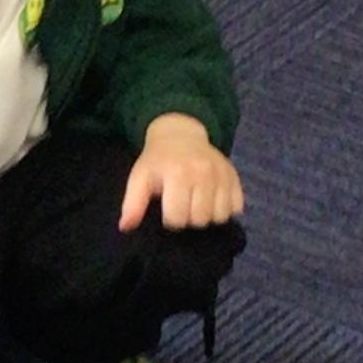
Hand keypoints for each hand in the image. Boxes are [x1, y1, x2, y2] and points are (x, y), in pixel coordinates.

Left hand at [120, 114, 242, 232]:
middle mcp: (203, 173)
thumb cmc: (157, 161)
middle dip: (189, 218)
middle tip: (183, 206)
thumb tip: (125, 227)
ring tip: (197, 205)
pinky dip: (225, 208)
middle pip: (200, 219)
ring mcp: (222, 174)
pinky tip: (213, 200)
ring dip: (208, 216)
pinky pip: (236, 207)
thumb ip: (132, 203)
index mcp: (177, 173)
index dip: (170, 219)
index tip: (167, 209)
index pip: (177, 218)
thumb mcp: (139, 177)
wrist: (181, 135)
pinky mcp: (235, 176)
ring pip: (220, 216)